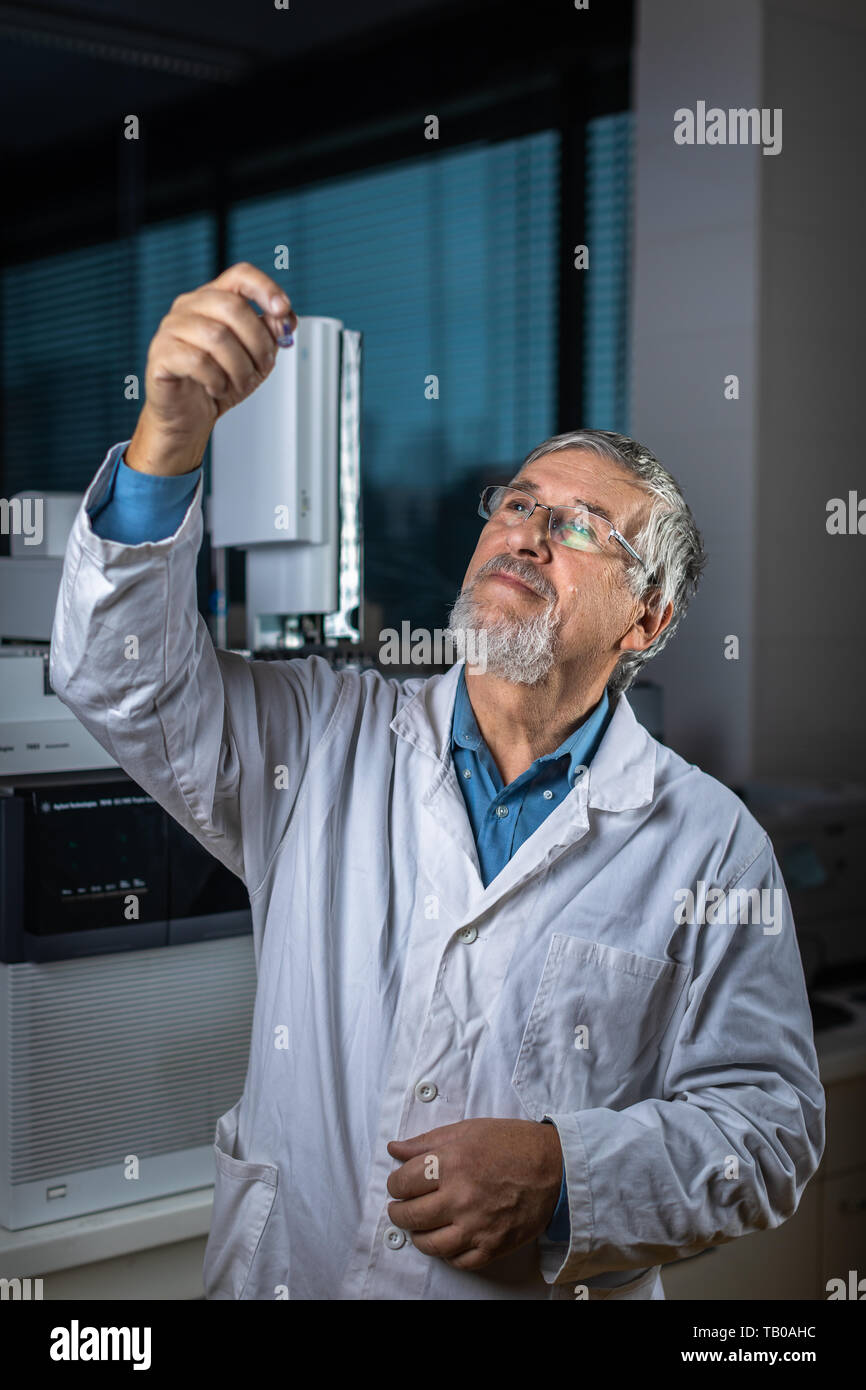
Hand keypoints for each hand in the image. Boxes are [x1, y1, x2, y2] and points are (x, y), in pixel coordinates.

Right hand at [126, 261, 297, 474]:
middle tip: (262, 367)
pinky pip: (197, 361)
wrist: (189, 416)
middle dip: (258, 342)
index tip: (283, 311)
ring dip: (240, 367)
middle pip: (233, 307)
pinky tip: (216, 388)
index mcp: (214, 298)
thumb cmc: (219, 382)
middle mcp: (189, 306)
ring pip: (217, 336)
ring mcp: (171, 328)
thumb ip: (271, 334)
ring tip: (240, 383)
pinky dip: (216, 380)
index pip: (240, 275)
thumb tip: (286, 318)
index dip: (266, 289)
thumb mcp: (255, 357)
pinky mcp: (161, 354)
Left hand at [386, 1118, 563, 1271]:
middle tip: (400, 1208)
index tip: (399, 1185)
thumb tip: (395, 1148)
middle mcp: (460, 1197)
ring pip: (429, 1244)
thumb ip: (427, 1142)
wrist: (555, 1166)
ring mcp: (476, 1225)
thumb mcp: (467, 1130)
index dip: (395, 1184)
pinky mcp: (492, 1246)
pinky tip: (448, 1240)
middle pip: (410, 1215)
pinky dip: (448, 1254)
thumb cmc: (512, 1144)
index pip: (403, 1182)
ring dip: (418, 1236)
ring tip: (420, 1227)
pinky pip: (458, 1261)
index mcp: (451, 1163)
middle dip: (398, 1212)